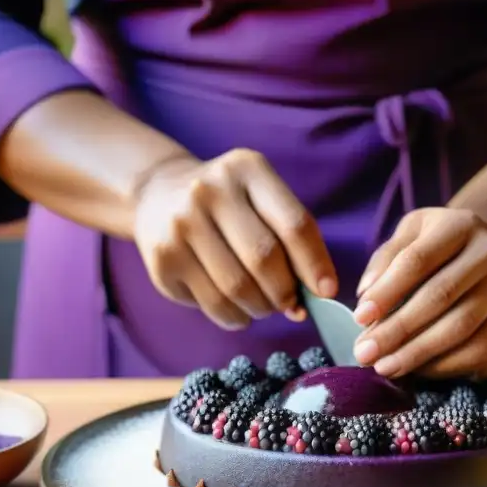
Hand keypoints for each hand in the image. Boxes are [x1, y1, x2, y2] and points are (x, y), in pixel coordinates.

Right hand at [132, 149, 336, 329]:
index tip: (327, 291)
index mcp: (247, 170)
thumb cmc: (228, 203)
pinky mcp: (163, 259)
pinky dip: (235, 317)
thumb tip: (317, 294)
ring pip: (237, 288)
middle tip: (290, 303)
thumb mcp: (261, 197)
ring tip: (264, 305)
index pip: (293, 224)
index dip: (315, 264)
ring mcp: (181, 224)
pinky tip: (238, 310)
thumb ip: (290, 237)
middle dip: (285, 292)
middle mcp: (209, 191)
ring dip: (261, 308)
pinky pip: (212, 304)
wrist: (158, 193)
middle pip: (264, 259)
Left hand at [352, 208, 486, 379]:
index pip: (418, 260)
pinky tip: (418, 370)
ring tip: (386, 367)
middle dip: (398, 330)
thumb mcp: (409, 236)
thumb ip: (385, 261)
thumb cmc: (438, 248)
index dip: (387, 292)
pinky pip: (483, 351)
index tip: (360, 318)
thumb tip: (366, 297)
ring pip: (463, 328)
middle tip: (365, 353)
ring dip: (419, 354)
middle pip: (441, 296)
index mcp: (461, 224)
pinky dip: (446, 366)